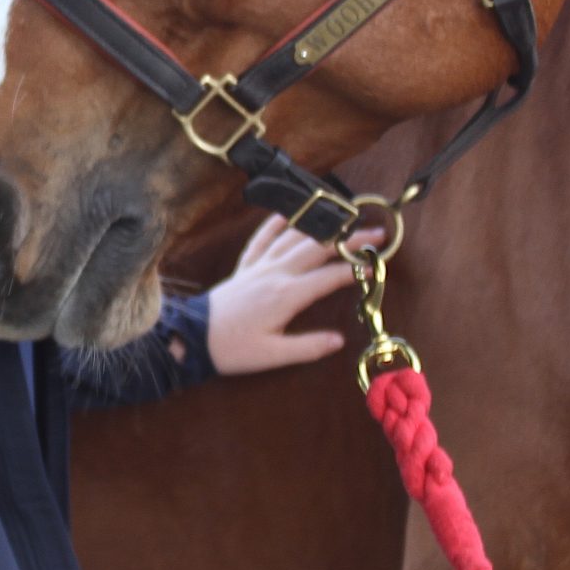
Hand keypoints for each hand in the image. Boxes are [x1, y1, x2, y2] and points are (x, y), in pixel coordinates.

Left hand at [203, 214, 383, 375]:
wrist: (192, 336)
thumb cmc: (232, 348)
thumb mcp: (272, 355)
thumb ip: (308, 347)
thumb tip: (339, 340)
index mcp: (286, 295)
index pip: (329, 277)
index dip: (355, 269)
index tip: (377, 263)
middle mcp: (275, 273)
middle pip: (318, 248)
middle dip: (350, 239)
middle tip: (376, 234)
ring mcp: (259, 266)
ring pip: (295, 238)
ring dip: (322, 227)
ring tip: (345, 219)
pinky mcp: (245, 266)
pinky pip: (262, 238)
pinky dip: (277, 223)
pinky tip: (289, 214)